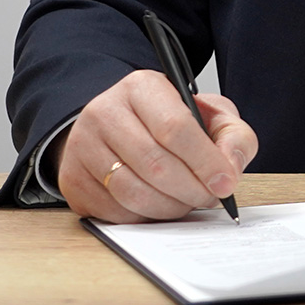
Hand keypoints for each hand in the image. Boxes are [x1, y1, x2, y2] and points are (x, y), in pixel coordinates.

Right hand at [55, 69, 258, 222]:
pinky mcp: (72, 178)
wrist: (121, 128)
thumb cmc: (170, 123)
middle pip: (155, 164)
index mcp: (142, 87)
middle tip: (209, 198)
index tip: (225, 182)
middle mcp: (105, 111)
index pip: (174, 127)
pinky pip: (114, 212)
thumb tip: (230, 168)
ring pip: (132, 192)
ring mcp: (82, 145)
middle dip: (191, 190)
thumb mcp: (210, 116)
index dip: (205, 161)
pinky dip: (144, 217)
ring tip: (186, 202)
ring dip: (169, 207)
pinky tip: (158, 205)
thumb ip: (232, 136)